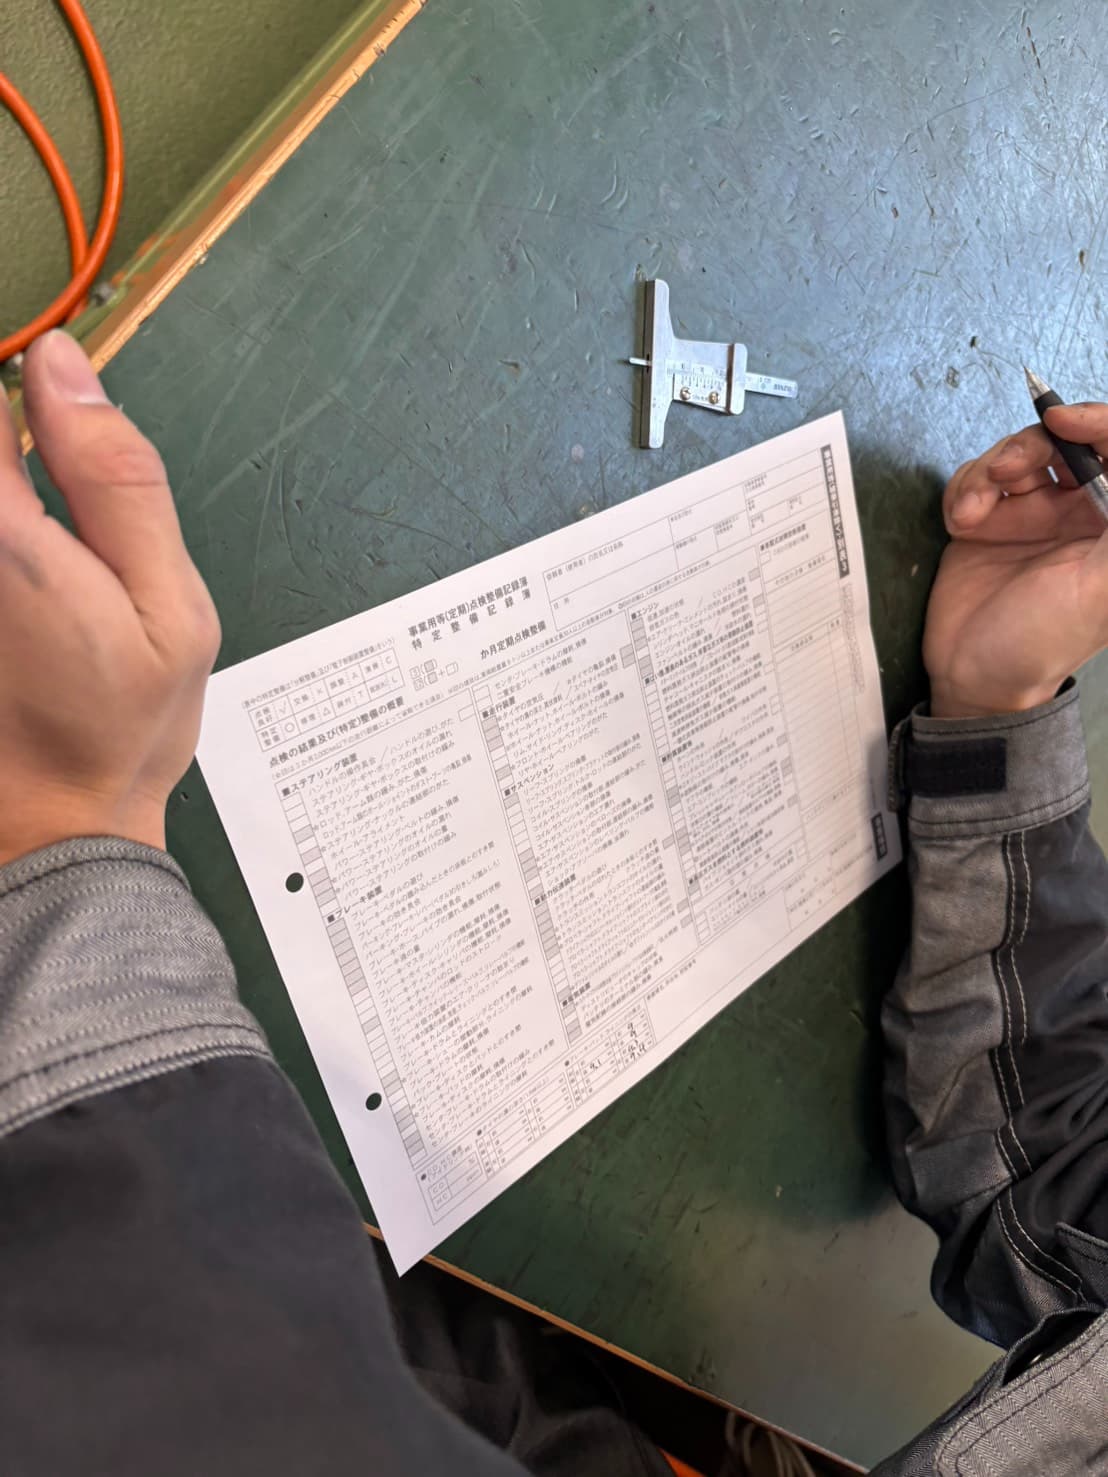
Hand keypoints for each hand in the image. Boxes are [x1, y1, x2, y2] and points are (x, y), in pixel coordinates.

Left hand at [0, 332, 219, 864]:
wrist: (60, 825)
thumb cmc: (125, 726)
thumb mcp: (169, 604)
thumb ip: (120, 480)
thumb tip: (65, 366)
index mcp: (3, 536)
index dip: (36, 409)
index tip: (75, 470)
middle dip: (22, 477)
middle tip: (67, 556)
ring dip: (22, 519)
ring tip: (50, 606)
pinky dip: (16, 555)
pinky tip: (31, 624)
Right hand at [923, 403, 1107, 717]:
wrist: (974, 677)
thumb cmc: (1045, 640)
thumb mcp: (1099, 586)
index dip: (1096, 423)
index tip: (1060, 421)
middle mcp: (1079, 511)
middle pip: (1063, 442)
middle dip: (1028, 447)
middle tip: (1005, 474)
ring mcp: (1031, 515)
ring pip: (1014, 454)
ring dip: (986, 473)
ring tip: (970, 514)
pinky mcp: (986, 521)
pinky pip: (975, 478)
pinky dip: (963, 492)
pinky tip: (960, 525)